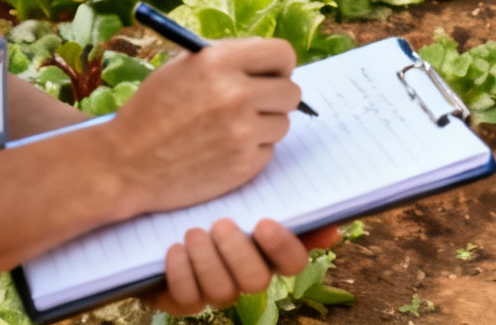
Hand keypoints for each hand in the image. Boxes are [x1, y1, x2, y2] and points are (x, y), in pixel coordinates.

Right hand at [101, 37, 301, 216]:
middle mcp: (236, 94)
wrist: (124, 165)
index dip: (279, 66)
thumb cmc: (151, 112)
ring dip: (263, 126)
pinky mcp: (244, 164)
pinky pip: (268, 150)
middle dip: (275, 98)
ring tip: (228, 130)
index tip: (271, 74)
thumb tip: (268, 60)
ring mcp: (242, 132)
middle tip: (253, 105)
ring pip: (282, 123)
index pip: (283, 54)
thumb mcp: (182, 68)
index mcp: (220, 61)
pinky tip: (221, 150)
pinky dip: (251, 151)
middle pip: (292, 92)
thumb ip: (227, 59)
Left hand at [145, 218, 342, 314]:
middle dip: (237, 252)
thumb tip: (331, 230)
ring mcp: (218, 291)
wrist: (164, 212)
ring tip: (193, 232)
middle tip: (221, 224)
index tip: (263, 224)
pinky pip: (188, 299)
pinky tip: (175, 249)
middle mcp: (248, 276)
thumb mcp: (247, 196)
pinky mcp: (187, 300)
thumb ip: (285, 204)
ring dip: (206, 260)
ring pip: (222, 291)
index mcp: (270, 251)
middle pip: (256, 281)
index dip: (282, 248)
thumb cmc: (214, 200)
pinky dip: (181, 272)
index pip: (294, 263)